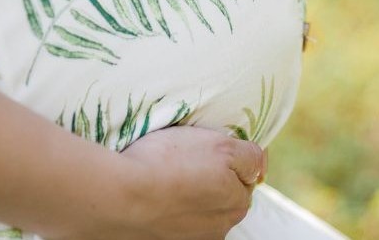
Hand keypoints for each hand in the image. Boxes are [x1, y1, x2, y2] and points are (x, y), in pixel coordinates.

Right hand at [52, 125, 265, 239]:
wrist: (118, 196)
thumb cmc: (170, 165)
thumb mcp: (222, 147)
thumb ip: (251, 156)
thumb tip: (260, 166)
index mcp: (236, 205)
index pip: (241, 178)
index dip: (223, 160)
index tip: (201, 150)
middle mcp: (216, 231)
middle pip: (217, 197)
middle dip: (204, 180)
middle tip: (178, 160)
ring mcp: (188, 239)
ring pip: (192, 211)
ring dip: (181, 195)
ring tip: (158, 176)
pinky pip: (167, 220)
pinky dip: (160, 209)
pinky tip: (146, 194)